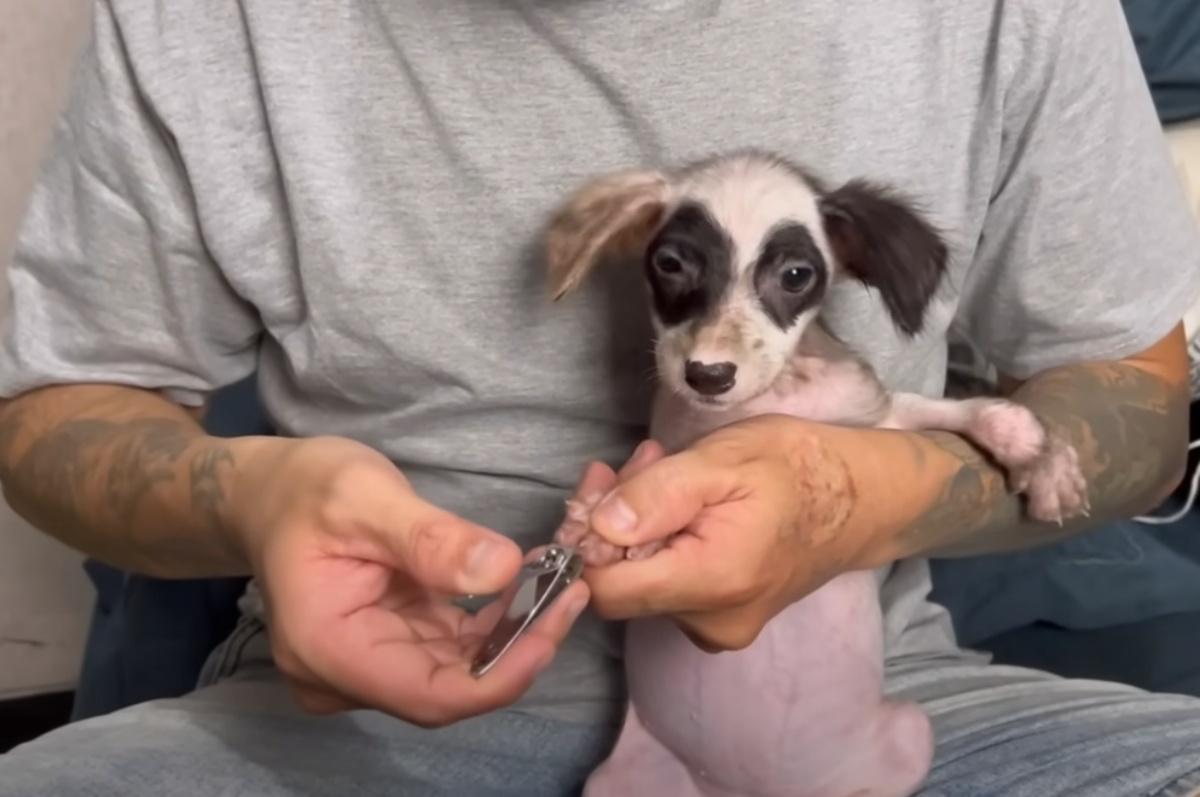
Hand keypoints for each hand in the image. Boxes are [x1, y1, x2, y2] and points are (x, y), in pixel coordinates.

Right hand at [227, 435, 588, 726]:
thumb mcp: (365, 496)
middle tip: (573, 590)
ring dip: (512, 634)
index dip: (502, 675)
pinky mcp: (385, 650)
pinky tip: (525, 585)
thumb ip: (431, 539)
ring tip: (560, 581)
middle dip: (518, 647)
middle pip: (450, 688)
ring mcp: (365, 668)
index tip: (554, 626)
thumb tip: (502, 569)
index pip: (431, 696)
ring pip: (456, 672)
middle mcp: (344, 676)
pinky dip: (491, 624)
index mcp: (328, 650)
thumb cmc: (305, 489)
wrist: (267, 494)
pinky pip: (449, 651)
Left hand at [578, 416, 864, 650]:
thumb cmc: (799, 468)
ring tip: (665, 468)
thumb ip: (658, 495)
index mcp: (712, 582)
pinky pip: (669, 583)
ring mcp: (718, 628)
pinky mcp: (722, 619)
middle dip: (613, 519)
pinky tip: (681, 500)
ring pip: (643, 579)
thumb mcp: (724, 459)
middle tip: (641, 460)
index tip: (599, 486)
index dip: (586, 541)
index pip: (607, 590)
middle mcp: (711, 623)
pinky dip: (661, 539)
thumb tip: (598, 528)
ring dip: (638, 522)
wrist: (863, 499)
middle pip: (622, 583)